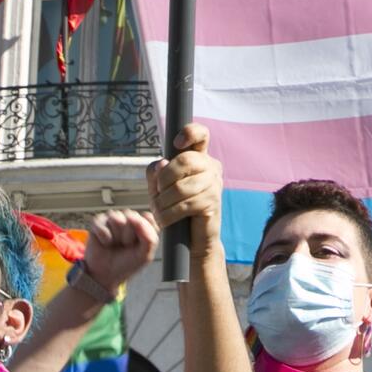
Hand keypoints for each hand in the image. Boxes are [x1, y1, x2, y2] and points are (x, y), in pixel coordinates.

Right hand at [82, 208, 158, 290]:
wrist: (106, 276)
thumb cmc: (126, 263)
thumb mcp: (144, 255)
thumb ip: (149, 237)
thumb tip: (137, 220)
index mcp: (143, 223)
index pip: (148, 218)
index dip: (144, 233)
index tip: (140, 245)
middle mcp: (128, 217)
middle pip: (133, 218)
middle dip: (129, 237)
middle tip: (125, 246)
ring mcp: (113, 218)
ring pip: (117, 220)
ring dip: (116, 238)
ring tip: (115, 244)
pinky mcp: (98, 222)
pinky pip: (102, 226)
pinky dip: (104, 239)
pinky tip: (105, 244)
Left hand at [147, 126, 223, 251]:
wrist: (191, 239)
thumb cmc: (174, 207)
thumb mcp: (159, 187)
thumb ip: (156, 173)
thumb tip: (162, 163)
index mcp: (199, 157)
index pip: (201, 134)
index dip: (190, 132)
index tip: (176, 143)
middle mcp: (211, 166)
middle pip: (186, 160)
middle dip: (164, 179)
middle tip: (157, 193)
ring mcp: (215, 183)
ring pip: (182, 186)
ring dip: (163, 202)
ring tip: (158, 211)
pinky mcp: (213, 202)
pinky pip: (185, 204)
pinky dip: (169, 214)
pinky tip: (164, 220)